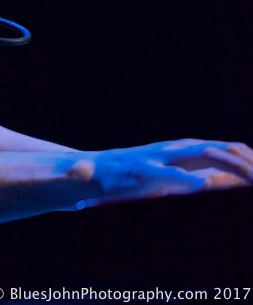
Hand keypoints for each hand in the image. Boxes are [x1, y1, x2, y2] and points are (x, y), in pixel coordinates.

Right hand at [74, 139, 252, 208]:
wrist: (92, 171)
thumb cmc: (130, 177)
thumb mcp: (166, 174)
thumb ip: (189, 175)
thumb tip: (217, 182)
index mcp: (181, 149)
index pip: (222, 148)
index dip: (244, 156)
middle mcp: (174, 149)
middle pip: (218, 149)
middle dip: (243, 160)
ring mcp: (160, 158)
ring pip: (200, 155)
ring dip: (226, 164)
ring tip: (246, 174)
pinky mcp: (145, 171)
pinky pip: (170, 173)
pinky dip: (189, 178)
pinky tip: (204, 182)